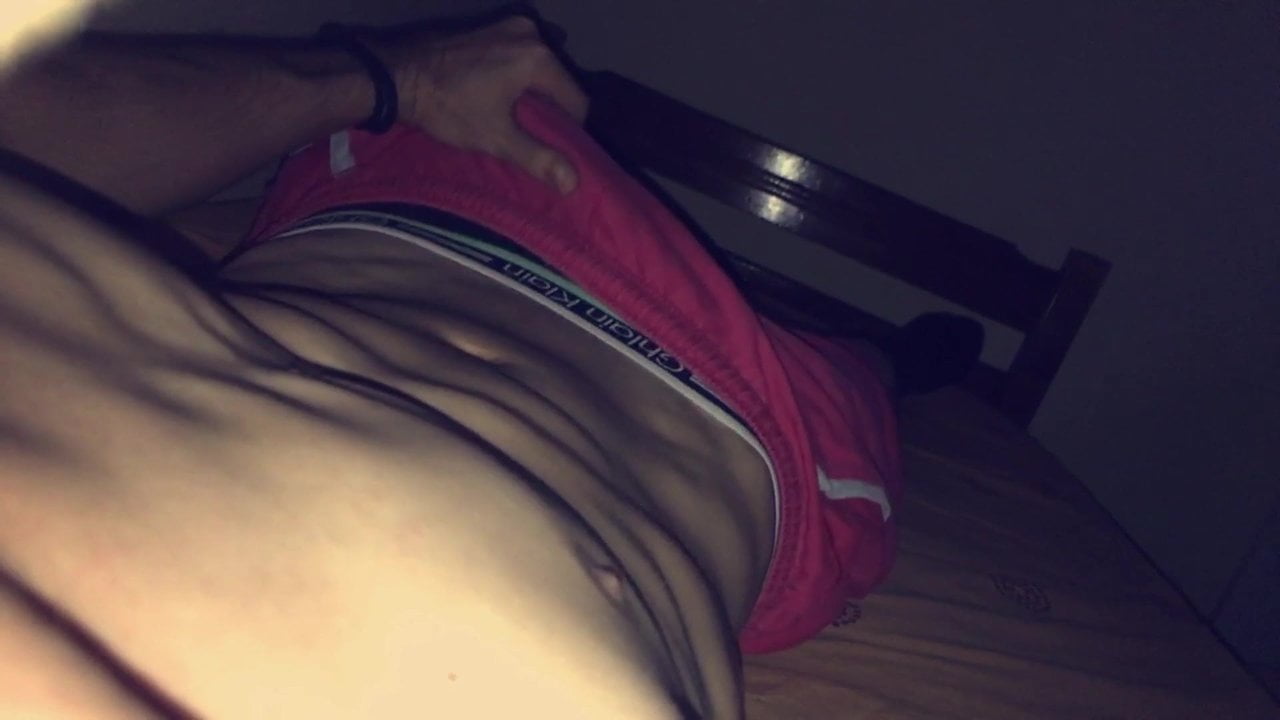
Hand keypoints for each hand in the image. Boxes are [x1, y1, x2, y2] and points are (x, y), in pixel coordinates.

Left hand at [370, 16, 588, 192]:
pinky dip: (520, 76)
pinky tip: (502, 96)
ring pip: (541, 68)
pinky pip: (521, 55)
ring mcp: (509, 25)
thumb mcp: (495, 138)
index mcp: (539, 58)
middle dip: (552, 110)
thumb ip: (538, 158)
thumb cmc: (447, 106)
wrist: (396, 74)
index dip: (571, 130)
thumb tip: (573, 183)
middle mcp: (530, 33)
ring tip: (517, 119)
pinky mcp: (491, 26)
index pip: (577, 100)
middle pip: (560, 81)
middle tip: (534, 136)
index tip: (554, 148)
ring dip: (535, 93)